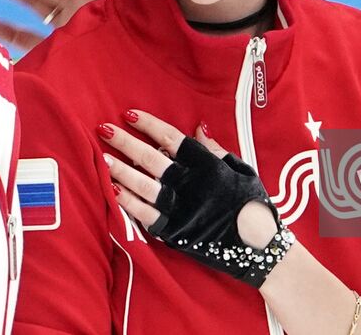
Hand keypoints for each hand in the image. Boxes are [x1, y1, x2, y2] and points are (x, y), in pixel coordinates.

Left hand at [99, 110, 278, 248]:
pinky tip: (111, 190)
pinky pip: (144, 215)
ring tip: (102, 157)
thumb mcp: (241, 169)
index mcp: (207, 164)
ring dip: (120, 170)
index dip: (149, 125)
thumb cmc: (253, 203)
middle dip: (126, 143)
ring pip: (143, 185)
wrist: (259, 246)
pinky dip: (127, 202)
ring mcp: (180, 208)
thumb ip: (216, 150)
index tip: (129, 115)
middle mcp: (190, 184)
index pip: (172, 138)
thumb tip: (198, 127)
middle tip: (104, 131)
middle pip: (151, 158)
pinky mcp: (174, 231)